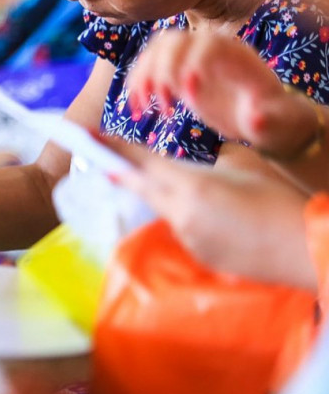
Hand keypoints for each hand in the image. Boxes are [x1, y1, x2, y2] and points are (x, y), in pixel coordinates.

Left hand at [101, 135, 315, 289]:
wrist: (309, 250)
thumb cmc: (282, 202)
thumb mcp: (246, 167)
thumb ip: (216, 163)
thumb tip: (206, 166)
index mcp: (191, 186)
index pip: (142, 162)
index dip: (113, 148)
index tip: (86, 135)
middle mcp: (180, 214)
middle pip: (144, 187)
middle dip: (126, 173)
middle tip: (105, 160)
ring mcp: (188, 240)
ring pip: (167, 210)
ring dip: (171, 198)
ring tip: (213, 196)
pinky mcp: (200, 258)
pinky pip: (187, 232)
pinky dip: (195, 222)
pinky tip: (225, 221)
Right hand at [125, 30, 318, 157]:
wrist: (261, 118)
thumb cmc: (272, 119)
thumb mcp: (275, 121)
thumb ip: (266, 119)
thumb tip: (256, 117)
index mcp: (236, 54)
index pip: (207, 44)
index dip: (192, 63)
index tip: (188, 95)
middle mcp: (209, 49)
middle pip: (173, 41)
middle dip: (160, 70)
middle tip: (162, 102)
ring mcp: (190, 57)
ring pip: (154, 51)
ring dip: (142, 77)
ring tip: (143, 107)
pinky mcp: (176, 71)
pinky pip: (147, 67)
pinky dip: (137, 85)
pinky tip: (138, 108)